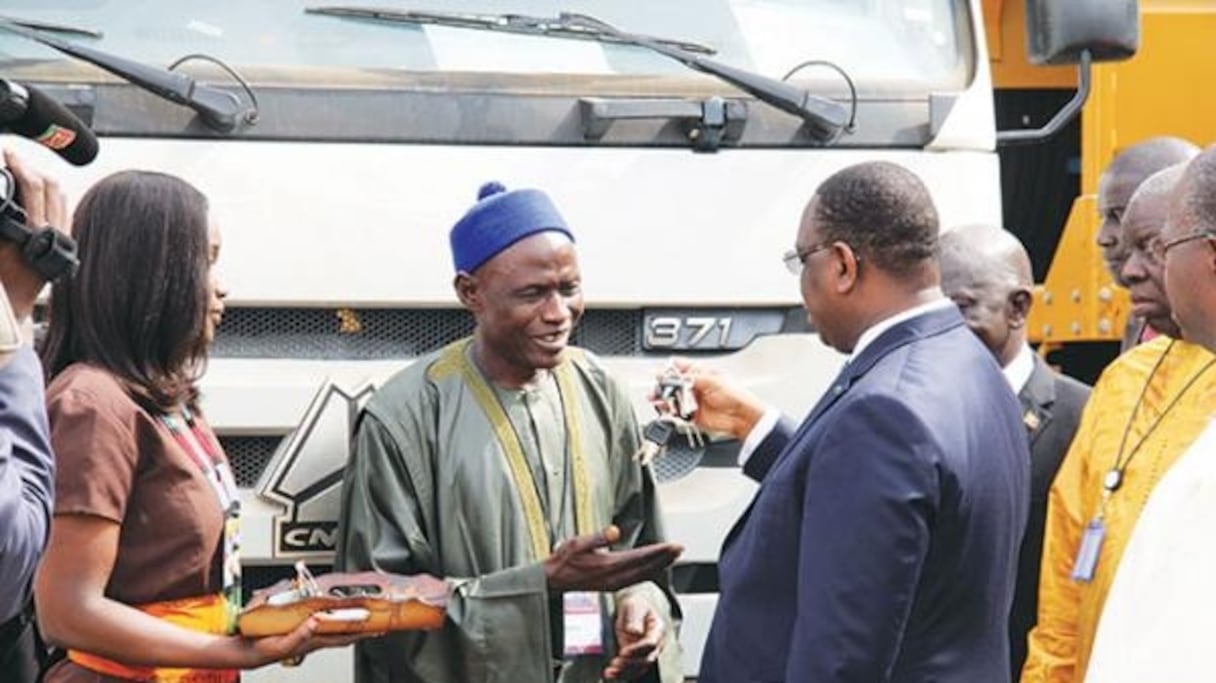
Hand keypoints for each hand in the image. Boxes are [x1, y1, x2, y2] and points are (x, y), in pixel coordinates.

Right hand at [0, 148, 68, 320]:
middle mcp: (53, 232)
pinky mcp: (67, 240)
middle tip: (9, 157)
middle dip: (28, 166)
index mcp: (32, 231)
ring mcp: (63, 236)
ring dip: (40, 178)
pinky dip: (49, 193)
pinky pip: (63, 207)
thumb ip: (1, 216)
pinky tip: (34, 190)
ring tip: (19, 170)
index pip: (32, 186)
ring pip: (59, 194)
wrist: (13, 305)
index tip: (5, 153)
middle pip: (49, 185)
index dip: (18, 165)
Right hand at [240, 616, 377, 668]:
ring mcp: (308, 632)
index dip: (362, 632)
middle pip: (344, 631)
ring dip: (349, 621)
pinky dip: (331, 615)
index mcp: (314, 640)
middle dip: (361, 627)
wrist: (247, 650)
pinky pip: (322, 620)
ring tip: (363, 616)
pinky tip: (333, 612)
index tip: (378, 627)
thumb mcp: (283, 643)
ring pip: (335, 626)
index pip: (344, 636)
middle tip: (378, 622)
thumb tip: (316, 623)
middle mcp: (314, 636)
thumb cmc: (264, 649)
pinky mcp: (299, 627)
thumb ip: (300, 636)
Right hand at [543, 525, 682, 593]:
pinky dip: (648, 572)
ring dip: (659, 565)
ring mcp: (614, 583)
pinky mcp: (612, 586)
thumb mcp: (577, 543)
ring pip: (643, 574)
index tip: (672, 546)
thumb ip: (598, 537)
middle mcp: (615, 577)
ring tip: (672, 557)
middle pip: (646, 567)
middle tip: (680, 549)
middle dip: (664, 558)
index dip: (658, 551)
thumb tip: (615, 530)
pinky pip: (636, 579)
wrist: (554, 581)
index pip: (640, 557)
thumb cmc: (565, 560)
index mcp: (608, 565)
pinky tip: (654, 568)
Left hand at [604, 593, 663, 680]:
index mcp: (657, 629)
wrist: (633, 609)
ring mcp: (644, 652)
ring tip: (610, 673)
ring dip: (624, 672)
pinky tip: (610, 674)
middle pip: (646, 659)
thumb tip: (635, 631)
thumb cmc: (636, 605)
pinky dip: (621, 674)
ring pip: (638, 668)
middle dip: (630, 664)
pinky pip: (631, 669)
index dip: (637, 649)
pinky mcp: (635, 657)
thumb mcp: (634, 606)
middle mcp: (654, 644)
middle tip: (615, 663)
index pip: (651, 643)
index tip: (624, 651)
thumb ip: (634, 618)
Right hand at [654, 359, 765, 440]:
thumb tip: (676, 378)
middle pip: (675, 384)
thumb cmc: (734, 395)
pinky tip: (664, 408)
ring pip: (674, 398)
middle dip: (664, 384)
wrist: (741, 416)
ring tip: (654, 397)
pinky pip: (677, 413)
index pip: (683, 368)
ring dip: (663, 397)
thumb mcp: (711, 381)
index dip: (672, 368)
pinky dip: (669, 411)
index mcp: (702, 374)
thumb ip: (691, 379)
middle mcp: (697, 387)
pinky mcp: (693, 415)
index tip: (662, 370)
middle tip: (656, 384)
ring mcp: (694, 401)